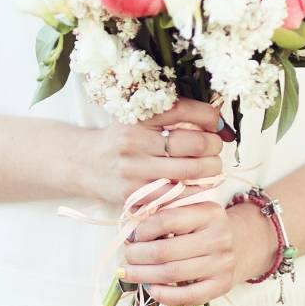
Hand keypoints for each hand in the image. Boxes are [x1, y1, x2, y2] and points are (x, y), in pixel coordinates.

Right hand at [83, 97, 226, 208]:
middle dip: (214, 145)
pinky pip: (178, 195)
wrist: (85, 163)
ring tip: (212, 165)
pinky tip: (200, 184)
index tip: (216, 122)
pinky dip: (196, 190)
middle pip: (194, 143)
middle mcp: (135, 141)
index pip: (184, 110)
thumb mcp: (139, 115)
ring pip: (191, 171)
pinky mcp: (135, 195)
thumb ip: (174, 113)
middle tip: (215, 146)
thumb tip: (219, 119)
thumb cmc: (121, 136)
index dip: (209, 116)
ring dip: (211, 168)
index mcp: (137, 115)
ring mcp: (135, 171)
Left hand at [119, 192, 277, 305]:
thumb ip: (166, 212)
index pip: (167, 220)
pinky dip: (164, 295)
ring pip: (173, 274)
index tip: (132, 235)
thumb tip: (130, 230)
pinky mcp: (222, 286)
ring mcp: (222, 263)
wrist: (242, 243)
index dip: (143, 230)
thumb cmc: (205, 225)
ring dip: (144, 275)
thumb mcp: (192, 209)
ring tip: (130, 273)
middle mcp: (219, 237)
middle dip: (139, 255)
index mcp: (209, 212)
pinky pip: (188, 296)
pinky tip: (151, 289)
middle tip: (127, 256)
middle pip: (166, 251)